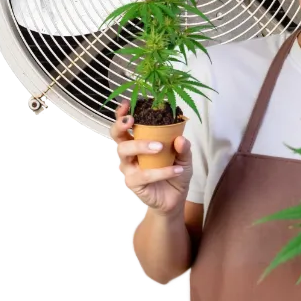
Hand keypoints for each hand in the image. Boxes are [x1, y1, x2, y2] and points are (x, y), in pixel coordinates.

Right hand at [111, 99, 192, 216]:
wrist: (175, 198)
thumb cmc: (175, 170)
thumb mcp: (184, 156)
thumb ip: (184, 147)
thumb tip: (180, 139)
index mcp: (138, 139)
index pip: (126, 124)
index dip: (122, 113)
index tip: (126, 103)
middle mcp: (130, 152)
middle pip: (116, 135)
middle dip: (120, 125)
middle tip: (132, 120)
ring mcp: (129, 167)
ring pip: (125, 152)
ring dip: (141, 146)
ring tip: (159, 147)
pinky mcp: (133, 183)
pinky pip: (145, 174)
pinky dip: (162, 171)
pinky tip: (177, 170)